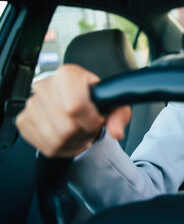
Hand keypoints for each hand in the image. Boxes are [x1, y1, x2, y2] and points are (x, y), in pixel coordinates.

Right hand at [16, 64, 130, 157]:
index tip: (99, 121)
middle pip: (66, 127)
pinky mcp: (24, 120)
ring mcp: (32, 104)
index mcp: (68, 75)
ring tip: (81, 131)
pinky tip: (70, 138)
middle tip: (90, 127)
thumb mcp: (115, 103)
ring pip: (56, 140)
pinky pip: (45, 146)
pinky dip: (62, 148)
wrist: (78, 98)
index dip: (91, 121)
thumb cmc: (95, 99)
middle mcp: (46, 86)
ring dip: (74, 142)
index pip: (75, 106)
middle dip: (84, 133)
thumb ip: (119, 116)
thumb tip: (116, 132)